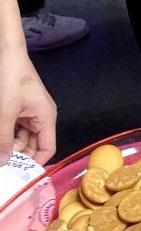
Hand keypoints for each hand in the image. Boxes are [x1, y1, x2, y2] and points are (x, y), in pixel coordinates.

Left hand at [0, 47, 56, 164]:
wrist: (6, 55)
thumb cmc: (11, 79)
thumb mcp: (6, 113)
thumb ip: (4, 139)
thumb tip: (3, 162)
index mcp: (46, 117)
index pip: (47, 149)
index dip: (35, 164)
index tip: (18, 176)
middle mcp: (41, 117)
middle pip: (33, 146)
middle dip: (18, 156)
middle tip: (3, 166)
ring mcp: (29, 112)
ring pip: (21, 138)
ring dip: (10, 146)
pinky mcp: (18, 108)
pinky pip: (14, 129)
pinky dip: (6, 136)